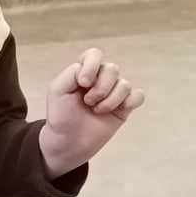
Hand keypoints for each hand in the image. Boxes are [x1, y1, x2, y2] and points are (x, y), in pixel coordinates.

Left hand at [41, 49, 143, 176]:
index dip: (92, 65)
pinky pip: (138, 96)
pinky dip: (130, 102)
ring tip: (97, 111)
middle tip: (88, 102)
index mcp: (84, 71)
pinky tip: (117, 111)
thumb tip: (92, 73)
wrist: (67, 142)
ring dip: (110, 100)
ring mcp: (114, 93)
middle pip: (112, 69)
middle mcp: (101, 79)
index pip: (95, 55)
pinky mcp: (124, 107)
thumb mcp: (57, 90)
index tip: (83, 83)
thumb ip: (71, 73)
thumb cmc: (60, 115)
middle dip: (100, 88)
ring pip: (125, 84)